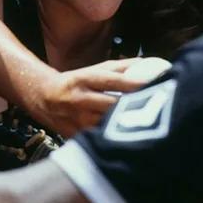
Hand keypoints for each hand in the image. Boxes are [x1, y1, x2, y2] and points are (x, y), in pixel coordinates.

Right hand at [29, 59, 146, 136]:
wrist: (43, 98)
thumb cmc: (76, 83)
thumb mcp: (94, 70)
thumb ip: (121, 67)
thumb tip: (149, 63)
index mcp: (85, 79)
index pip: (114, 81)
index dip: (135, 84)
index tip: (156, 84)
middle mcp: (80, 99)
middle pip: (112, 105)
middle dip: (135, 107)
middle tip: (159, 108)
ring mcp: (77, 120)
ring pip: (106, 125)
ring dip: (127, 125)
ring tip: (150, 125)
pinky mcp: (76, 136)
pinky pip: (99, 139)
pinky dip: (116, 138)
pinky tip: (132, 139)